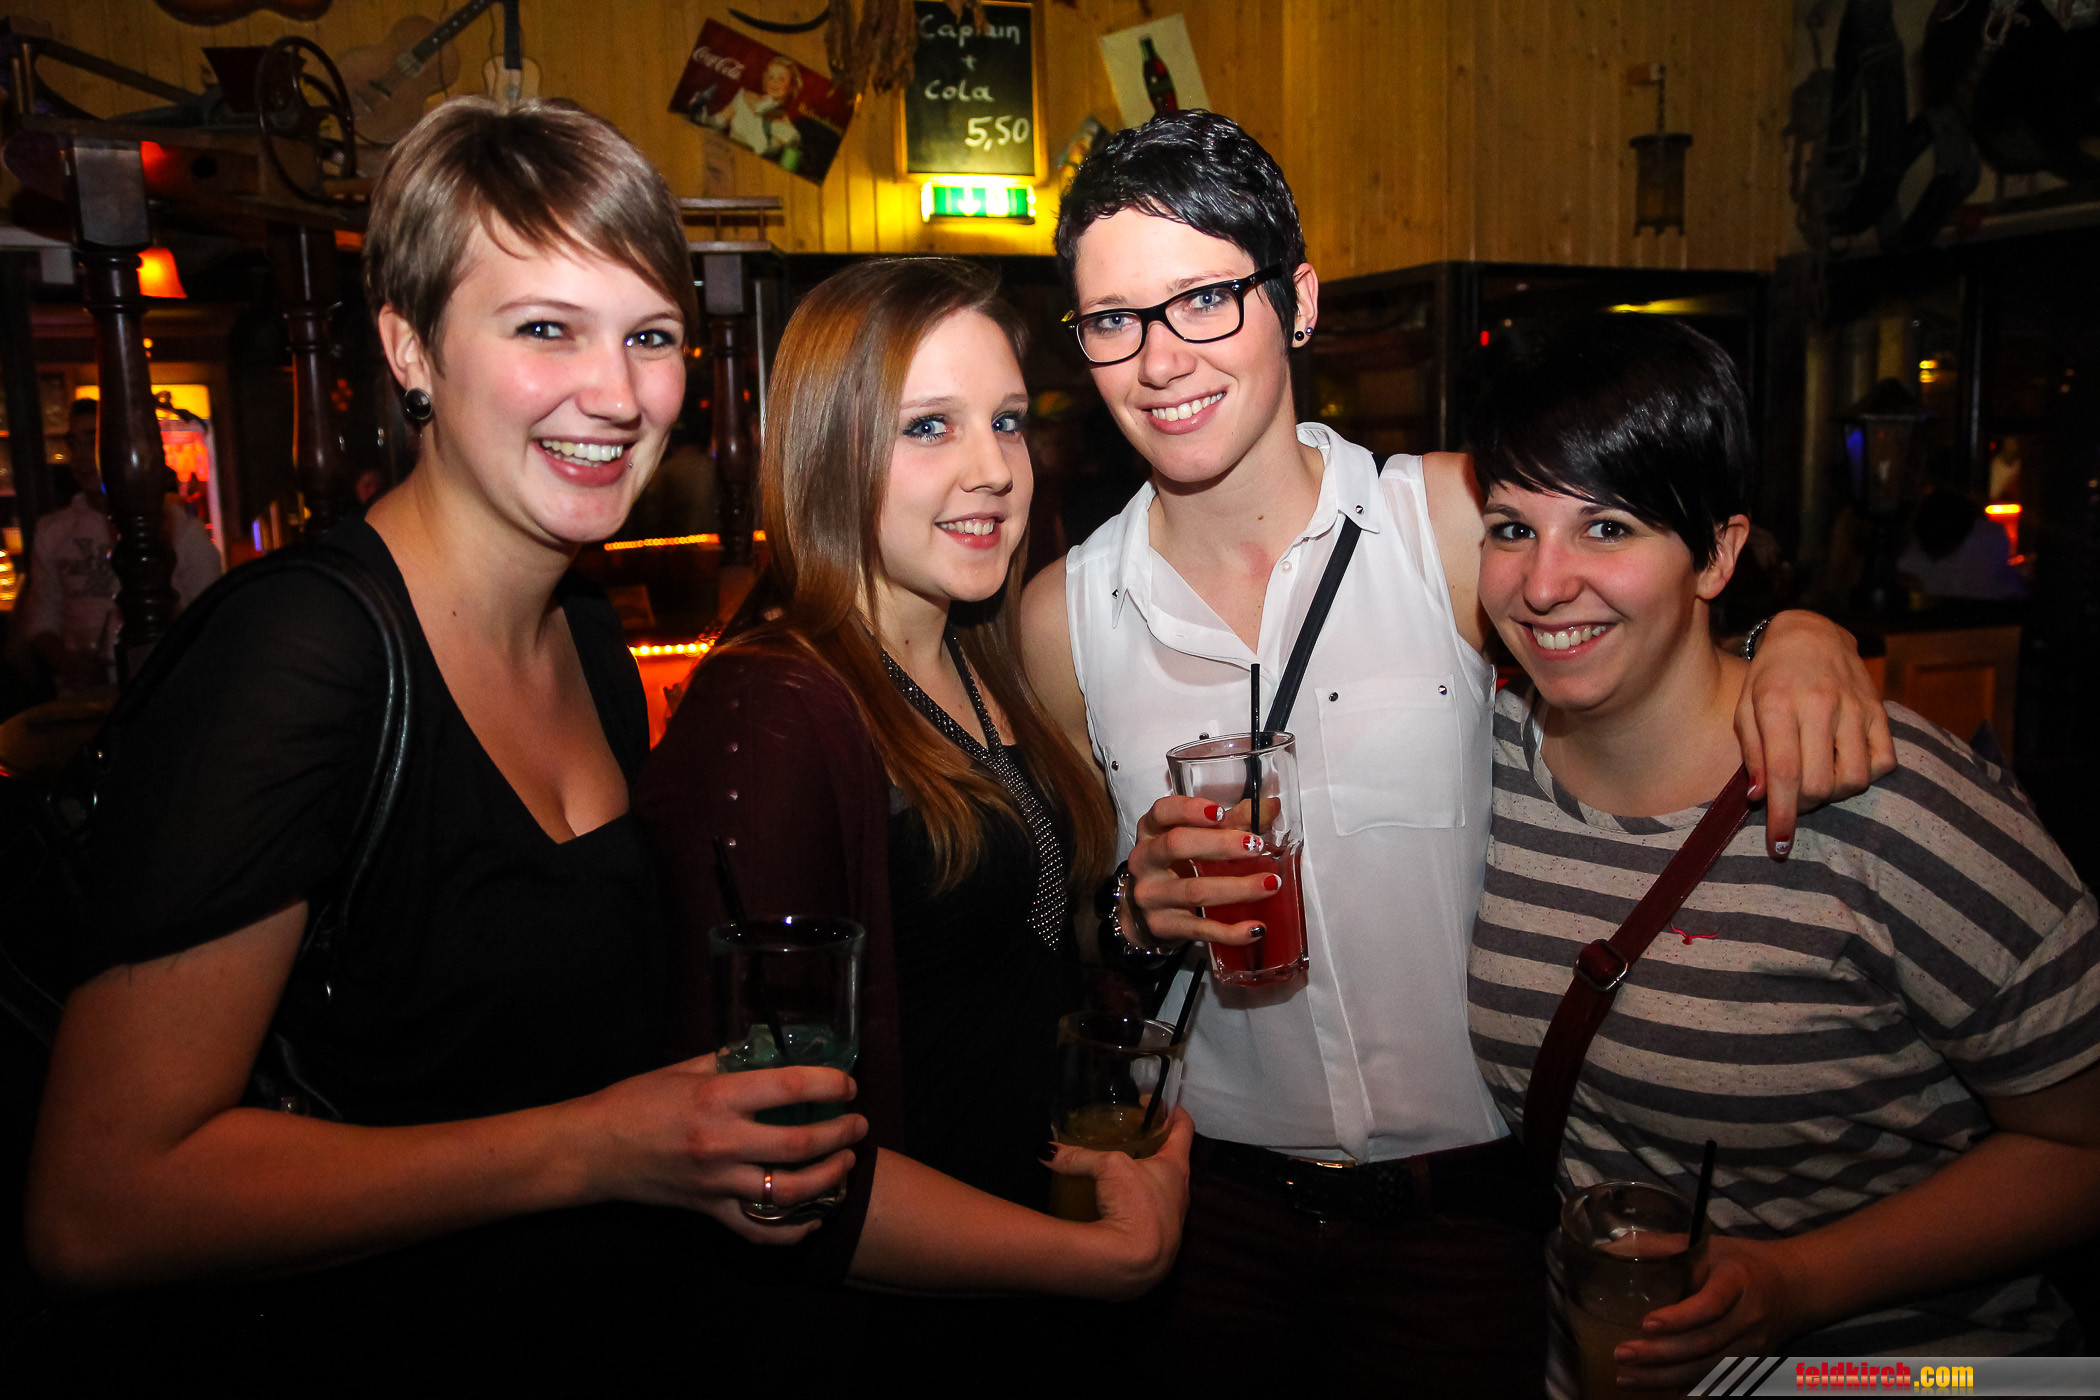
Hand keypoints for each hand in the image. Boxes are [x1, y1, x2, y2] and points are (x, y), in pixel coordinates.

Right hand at [567, 1055, 866, 1244]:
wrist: (592, 1150)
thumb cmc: (635, 1101)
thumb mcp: (683, 1069)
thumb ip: (729, 1062)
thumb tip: (770, 1052)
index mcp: (717, 1098)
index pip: (789, 1087)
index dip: (829, 1084)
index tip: (848, 1084)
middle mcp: (722, 1142)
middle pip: (800, 1145)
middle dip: (840, 1134)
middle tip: (858, 1125)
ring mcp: (716, 1182)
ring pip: (788, 1191)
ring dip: (827, 1178)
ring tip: (845, 1163)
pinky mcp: (708, 1210)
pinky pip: (758, 1229)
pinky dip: (791, 1229)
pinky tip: (813, 1216)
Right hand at [1042, 1108, 1193, 1298]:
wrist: (1134, 1263)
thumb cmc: (1134, 1204)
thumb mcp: (1107, 1168)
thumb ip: (1078, 1156)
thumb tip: (1046, 1151)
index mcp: (1177, 1168)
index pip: (1184, 1128)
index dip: (1174, 1111)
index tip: (1155, 1103)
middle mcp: (1183, 1194)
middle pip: (1174, 1163)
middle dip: (1156, 1149)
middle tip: (1133, 1138)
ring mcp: (1173, 1223)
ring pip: (1163, 1193)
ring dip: (1147, 1182)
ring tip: (1121, 1175)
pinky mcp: (1160, 1248)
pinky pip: (1150, 1219)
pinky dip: (1137, 1209)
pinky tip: (1115, 1211)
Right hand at [1126, 795, 1277, 946]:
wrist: (1143, 914)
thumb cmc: (1176, 865)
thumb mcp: (1196, 838)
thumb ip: (1233, 821)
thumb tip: (1272, 806)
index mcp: (1152, 831)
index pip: (1162, 812)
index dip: (1189, 810)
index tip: (1220, 813)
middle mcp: (1145, 860)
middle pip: (1177, 845)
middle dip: (1220, 845)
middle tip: (1256, 846)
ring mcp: (1151, 896)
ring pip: (1194, 891)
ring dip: (1237, 888)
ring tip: (1270, 884)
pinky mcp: (1163, 926)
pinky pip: (1200, 929)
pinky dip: (1230, 931)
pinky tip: (1255, 928)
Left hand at [1612, 1236, 1806, 1391]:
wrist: (1795, 1287)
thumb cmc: (1742, 1262)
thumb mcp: (1708, 1245)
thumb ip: (1664, 1247)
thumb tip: (1611, 1247)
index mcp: (1738, 1280)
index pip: (1710, 1304)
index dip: (1679, 1318)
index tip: (1646, 1324)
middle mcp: (1749, 1317)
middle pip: (1704, 1344)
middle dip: (1660, 1354)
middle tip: (1622, 1355)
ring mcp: (1753, 1346)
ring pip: (1708, 1369)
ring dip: (1665, 1378)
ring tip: (1626, 1378)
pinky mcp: (1752, 1365)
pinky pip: (1717, 1383)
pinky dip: (1687, 1389)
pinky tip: (1655, 1390)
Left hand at [1734, 611, 1895, 857]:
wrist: (1809, 634)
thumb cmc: (1769, 678)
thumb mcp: (1746, 709)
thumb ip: (1753, 753)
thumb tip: (1760, 797)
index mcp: (1778, 704)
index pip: (1784, 773)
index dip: (1782, 816)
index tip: (1779, 847)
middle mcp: (1820, 705)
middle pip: (1820, 783)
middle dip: (1803, 806)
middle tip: (1792, 799)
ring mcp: (1855, 707)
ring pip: (1855, 779)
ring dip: (1834, 794)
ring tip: (1816, 780)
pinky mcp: (1880, 711)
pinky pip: (1884, 762)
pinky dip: (1866, 776)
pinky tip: (1844, 765)